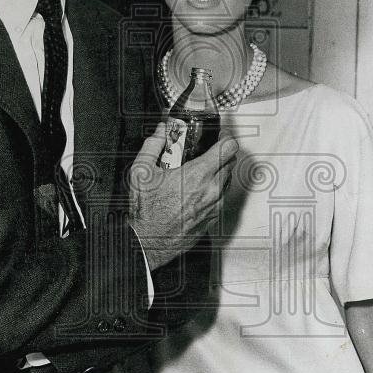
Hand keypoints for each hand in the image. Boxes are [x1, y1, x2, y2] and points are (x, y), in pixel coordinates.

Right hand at [128, 122, 240, 269]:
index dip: (225, 137)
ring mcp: (214, 205)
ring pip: (227, 180)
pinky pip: (221, 198)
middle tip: (204, 152)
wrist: (149, 241)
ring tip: (197, 172)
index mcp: (197, 175)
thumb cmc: (146, 212)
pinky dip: (213, 190)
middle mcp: (211, 190)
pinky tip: (196, 190)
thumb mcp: (141, 171)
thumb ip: (153, 145)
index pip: (228, 148)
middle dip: (220, 154)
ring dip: (218, 172)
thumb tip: (161, 131)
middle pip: (231, 162)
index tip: (218, 136)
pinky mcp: (213, 218)